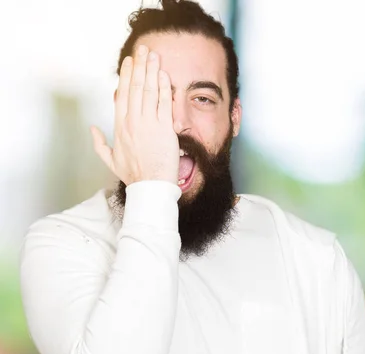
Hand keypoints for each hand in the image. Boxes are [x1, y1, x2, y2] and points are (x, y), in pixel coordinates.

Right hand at [90, 45, 179, 185]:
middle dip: (139, 66)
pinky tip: (163, 74)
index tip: (129, 62)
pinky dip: (163, 87)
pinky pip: (164, 103)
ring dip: (151, 70)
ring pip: (148, 91)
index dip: (126, 76)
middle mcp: (133, 122)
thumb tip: (92, 129)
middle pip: (135, 87)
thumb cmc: (134, 175)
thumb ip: (99, 143)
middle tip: (142, 49)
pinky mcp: (164, 128)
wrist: (151, 186)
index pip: (122, 95)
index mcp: (120, 127)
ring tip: (153, 55)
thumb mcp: (110, 160)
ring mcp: (148, 124)